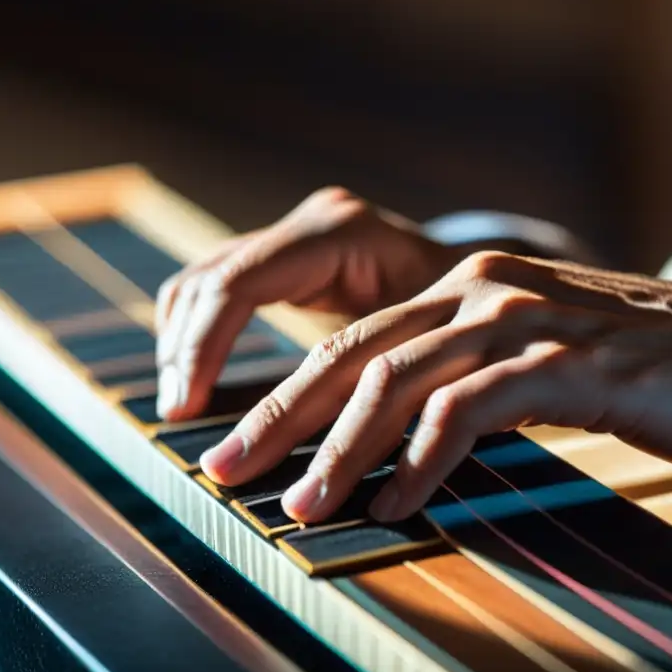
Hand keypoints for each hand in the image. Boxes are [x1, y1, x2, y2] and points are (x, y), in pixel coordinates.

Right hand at [154, 187, 465, 420]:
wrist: (494, 286)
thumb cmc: (476, 320)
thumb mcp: (432, 345)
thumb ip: (378, 378)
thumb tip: (328, 449)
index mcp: (341, 233)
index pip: (240, 284)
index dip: (203, 346)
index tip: (187, 408)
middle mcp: (313, 222)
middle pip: (212, 279)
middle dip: (186, 349)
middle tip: (178, 416)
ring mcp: (299, 234)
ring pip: (205, 281)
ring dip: (183, 343)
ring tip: (184, 406)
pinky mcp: (292, 259)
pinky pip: (220, 289)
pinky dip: (200, 333)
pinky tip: (200, 381)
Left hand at [198, 251, 671, 523]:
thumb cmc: (655, 373)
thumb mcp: (547, 365)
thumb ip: (477, 383)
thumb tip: (401, 441)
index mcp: (475, 288)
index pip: (355, 340)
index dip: (287, 395)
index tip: (240, 448)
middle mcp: (490, 291)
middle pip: (356, 355)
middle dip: (282, 419)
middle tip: (228, 475)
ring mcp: (530, 322)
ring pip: (401, 379)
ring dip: (341, 448)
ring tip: (301, 505)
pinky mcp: (573, 364)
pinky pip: (472, 410)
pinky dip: (423, 460)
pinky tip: (396, 504)